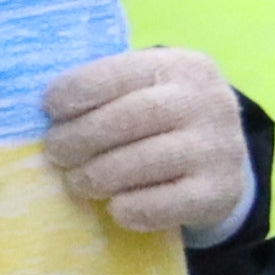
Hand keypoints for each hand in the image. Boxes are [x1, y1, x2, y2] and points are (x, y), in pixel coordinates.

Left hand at [41, 48, 252, 240]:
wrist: (225, 164)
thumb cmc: (165, 122)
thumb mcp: (149, 90)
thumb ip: (109, 93)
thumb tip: (49, 112)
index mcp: (183, 66)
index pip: (119, 72)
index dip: (76, 90)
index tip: (49, 109)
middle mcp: (208, 101)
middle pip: (131, 117)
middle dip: (81, 137)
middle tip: (57, 153)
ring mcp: (219, 148)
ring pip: (144, 161)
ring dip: (98, 175)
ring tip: (79, 182)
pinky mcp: (219, 192)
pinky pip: (163, 204)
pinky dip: (130, 208)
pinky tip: (116, 207)